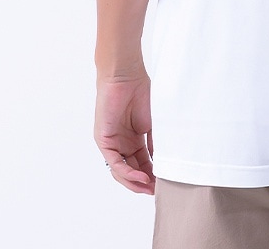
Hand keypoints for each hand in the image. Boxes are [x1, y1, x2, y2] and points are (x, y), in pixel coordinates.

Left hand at [95, 70, 155, 194]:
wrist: (126, 77)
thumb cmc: (141, 92)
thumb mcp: (154, 122)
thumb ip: (156, 142)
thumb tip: (162, 163)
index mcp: (134, 139)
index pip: (143, 163)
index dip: (153, 174)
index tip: (165, 183)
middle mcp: (122, 144)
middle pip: (132, 170)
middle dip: (145, 183)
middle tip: (157, 191)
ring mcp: (112, 143)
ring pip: (122, 171)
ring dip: (135, 182)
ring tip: (150, 188)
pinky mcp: (104, 141)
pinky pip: (114, 163)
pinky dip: (127, 172)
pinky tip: (140, 176)